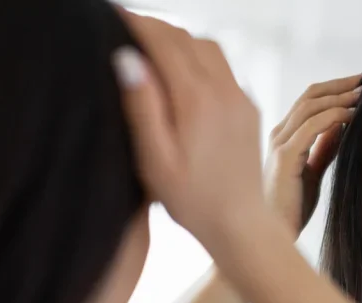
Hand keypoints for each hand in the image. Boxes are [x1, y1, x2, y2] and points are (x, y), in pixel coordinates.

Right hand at [113, 10, 262, 234]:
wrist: (241, 223)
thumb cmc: (192, 200)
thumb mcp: (155, 160)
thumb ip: (142, 107)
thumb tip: (128, 59)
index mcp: (197, 100)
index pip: (165, 42)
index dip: (137, 23)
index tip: (112, 14)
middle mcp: (225, 92)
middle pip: (187, 38)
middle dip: (156, 26)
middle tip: (126, 26)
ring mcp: (241, 98)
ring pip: (209, 48)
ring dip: (180, 39)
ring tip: (151, 44)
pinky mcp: (249, 109)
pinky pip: (224, 68)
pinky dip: (199, 57)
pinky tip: (182, 71)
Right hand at [264, 75, 360, 235]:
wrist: (272, 236)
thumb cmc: (290, 208)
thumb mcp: (312, 172)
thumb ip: (324, 148)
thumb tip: (343, 126)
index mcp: (284, 136)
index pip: (310, 100)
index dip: (336, 88)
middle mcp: (278, 134)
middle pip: (311, 95)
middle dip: (341, 84)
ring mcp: (279, 143)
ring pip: (311, 105)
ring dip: (341, 96)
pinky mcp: (284, 157)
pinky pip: (312, 126)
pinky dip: (334, 116)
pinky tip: (353, 115)